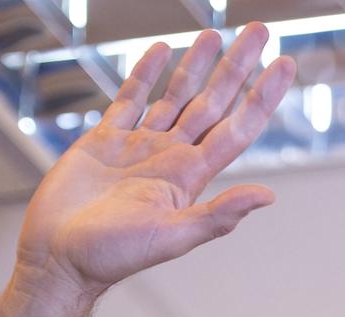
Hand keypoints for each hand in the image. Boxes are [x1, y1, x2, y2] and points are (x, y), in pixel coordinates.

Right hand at [14, 23, 295, 299]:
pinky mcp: (104, 140)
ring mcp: (138, 146)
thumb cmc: (112, 256)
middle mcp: (170, 157)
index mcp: (190, 177)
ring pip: (176, 95)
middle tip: (260, 30)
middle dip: (238, 67)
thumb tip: (268, 195)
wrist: (58, 258)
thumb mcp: (172, 236)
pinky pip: (130, 98)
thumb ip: (219, 215)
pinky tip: (162, 51)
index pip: (237, 127)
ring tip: (217, 34)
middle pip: (213, 102)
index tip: (285, 63)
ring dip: (198, 65)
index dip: (262, 96)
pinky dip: (146, 73)